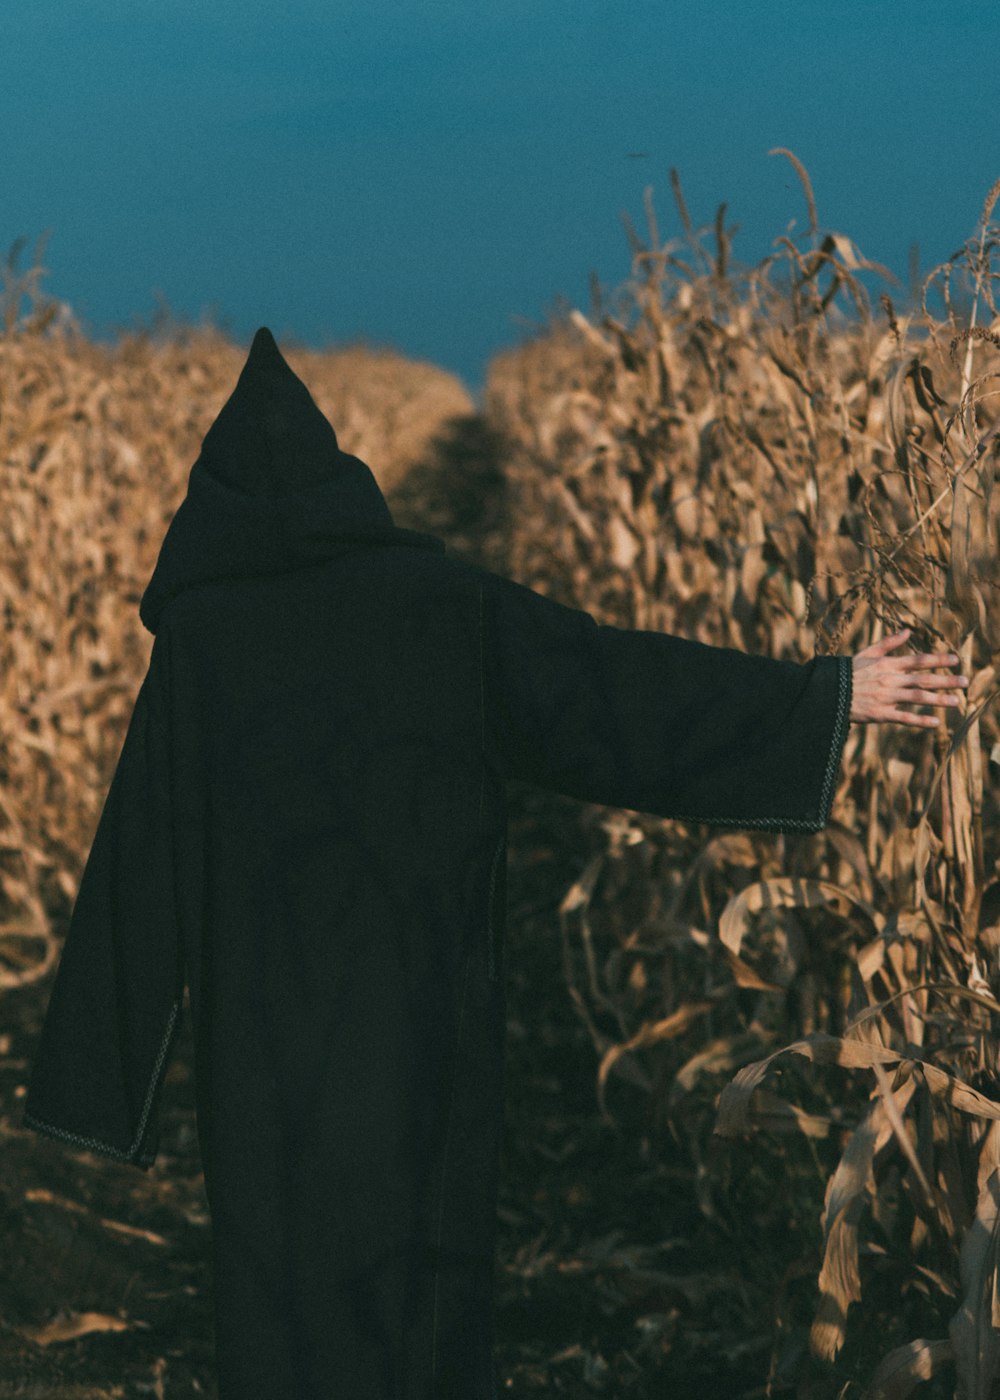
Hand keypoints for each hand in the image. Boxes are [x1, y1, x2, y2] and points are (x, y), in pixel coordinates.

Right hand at [850, 628, 968, 727]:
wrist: (827, 692)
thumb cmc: (847, 672)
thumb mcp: (867, 653)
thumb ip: (889, 643)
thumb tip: (908, 631)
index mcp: (887, 664)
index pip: (918, 660)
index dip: (938, 660)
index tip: (956, 660)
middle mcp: (890, 679)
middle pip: (923, 679)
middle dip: (946, 680)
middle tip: (965, 682)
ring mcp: (886, 697)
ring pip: (918, 698)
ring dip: (939, 700)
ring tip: (957, 702)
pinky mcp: (880, 713)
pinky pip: (904, 717)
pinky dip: (920, 720)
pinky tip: (935, 722)